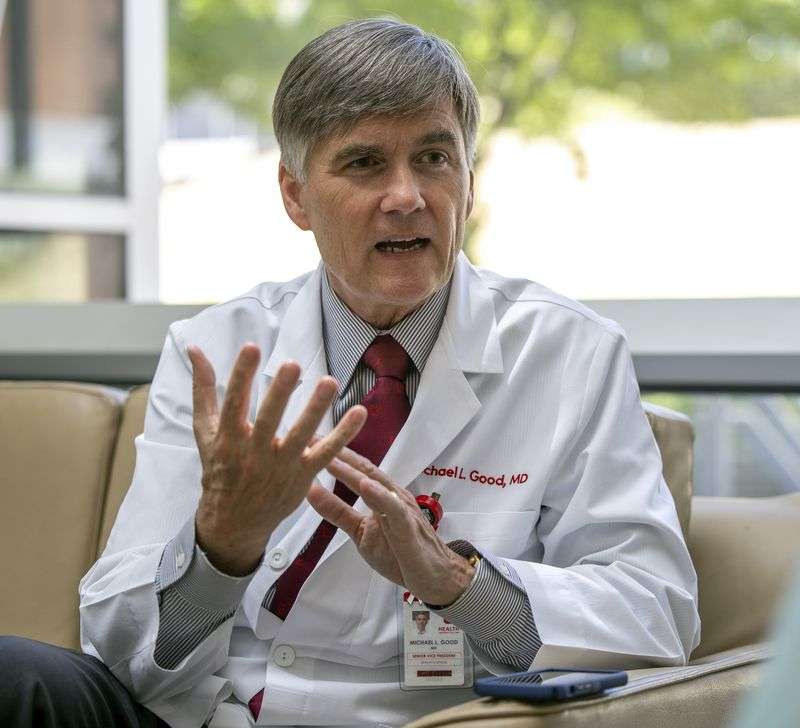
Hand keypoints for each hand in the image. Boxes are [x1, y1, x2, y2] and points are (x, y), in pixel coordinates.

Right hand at [188, 343, 366, 575]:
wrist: (234, 521)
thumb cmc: (219, 469)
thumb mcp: (205, 431)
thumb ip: (204, 389)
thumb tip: (195, 349)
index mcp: (228, 439)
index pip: (234, 403)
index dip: (241, 376)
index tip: (251, 348)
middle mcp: (254, 453)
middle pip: (269, 420)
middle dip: (280, 393)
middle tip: (292, 365)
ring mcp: (281, 466)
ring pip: (301, 435)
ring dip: (316, 409)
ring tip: (329, 381)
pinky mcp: (303, 475)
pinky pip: (326, 454)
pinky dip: (344, 434)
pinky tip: (359, 412)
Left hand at [307, 447, 474, 605]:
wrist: (434, 577)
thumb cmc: (400, 553)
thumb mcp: (360, 531)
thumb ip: (338, 512)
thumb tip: (312, 492)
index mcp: (381, 494)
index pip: (355, 469)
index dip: (333, 454)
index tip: (309, 439)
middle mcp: (392, 495)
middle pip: (364, 469)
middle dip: (338, 453)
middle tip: (313, 437)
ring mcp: (401, 509)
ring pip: (376, 484)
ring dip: (353, 470)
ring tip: (332, 456)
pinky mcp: (408, 527)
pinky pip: (393, 510)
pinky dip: (379, 496)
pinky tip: (365, 486)